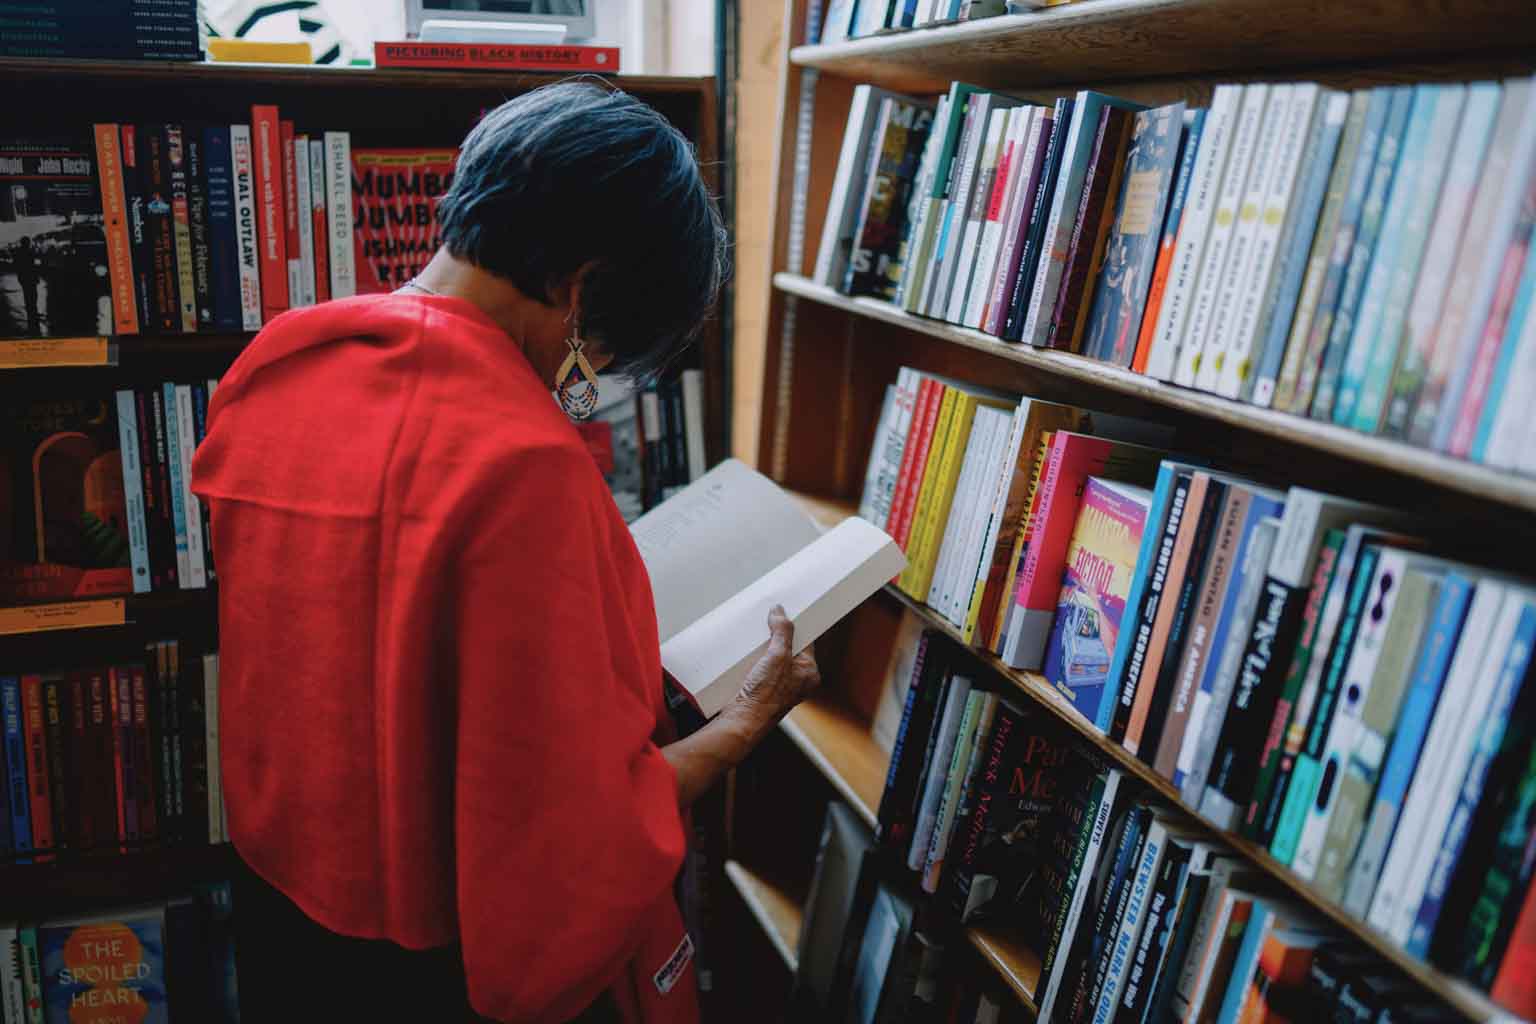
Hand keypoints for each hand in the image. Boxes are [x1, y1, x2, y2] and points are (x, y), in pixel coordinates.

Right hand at [731, 605, 820, 722]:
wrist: (744, 720)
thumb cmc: (766, 695)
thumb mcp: (777, 655)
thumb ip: (782, 631)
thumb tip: (780, 612)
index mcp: (809, 673)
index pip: (806, 641)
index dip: (796, 627)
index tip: (786, 613)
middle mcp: (797, 680)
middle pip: (788, 648)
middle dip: (776, 636)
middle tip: (767, 624)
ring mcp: (780, 685)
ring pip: (773, 657)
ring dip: (763, 648)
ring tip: (755, 639)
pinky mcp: (763, 689)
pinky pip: (761, 667)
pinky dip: (754, 659)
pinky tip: (746, 654)